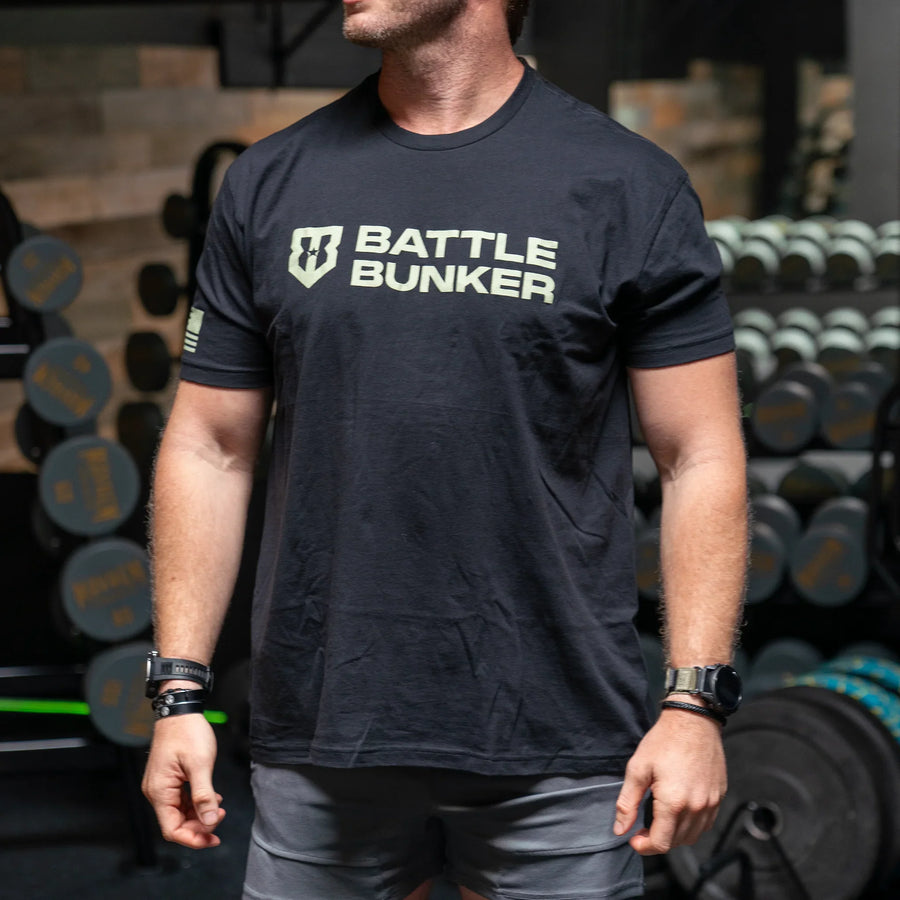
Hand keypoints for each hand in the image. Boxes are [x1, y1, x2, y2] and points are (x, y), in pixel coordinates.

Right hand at [141, 713, 225, 848]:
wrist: (180, 710)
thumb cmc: (187, 732)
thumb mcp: (200, 764)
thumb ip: (204, 796)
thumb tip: (209, 821)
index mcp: (159, 791)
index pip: (172, 829)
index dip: (193, 838)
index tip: (213, 838)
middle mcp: (156, 792)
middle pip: (176, 823)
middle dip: (199, 825)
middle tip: (220, 817)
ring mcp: (161, 785)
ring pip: (179, 812)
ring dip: (199, 814)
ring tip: (218, 807)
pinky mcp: (168, 779)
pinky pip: (181, 800)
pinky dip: (195, 803)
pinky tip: (211, 798)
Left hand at [613, 706, 725, 854]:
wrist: (693, 721)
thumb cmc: (664, 741)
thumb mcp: (637, 768)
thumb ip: (628, 803)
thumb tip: (620, 829)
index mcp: (674, 803)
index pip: (661, 843)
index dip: (644, 847)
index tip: (633, 840)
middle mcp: (696, 807)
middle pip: (676, 842)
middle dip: (657, 841)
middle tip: (642, 828)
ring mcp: (710, 803)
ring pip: (693, 836)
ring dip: (674, 835)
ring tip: (659, 820)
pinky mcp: (718, 796)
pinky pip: (705, 823)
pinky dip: (691, 826)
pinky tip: (678, 812)